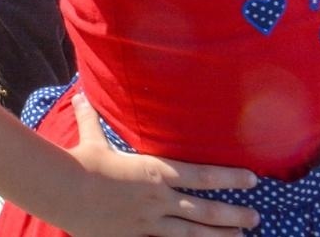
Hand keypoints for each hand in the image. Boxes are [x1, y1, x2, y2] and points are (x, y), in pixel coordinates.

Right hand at [53, 92, 259, 236]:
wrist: (64, 192)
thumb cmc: (81, 163)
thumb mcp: (91, 139)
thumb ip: (92, 120)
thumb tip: (80, 96)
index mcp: (155, 171)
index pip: (202, 175)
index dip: (230, 178)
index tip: (252, 180)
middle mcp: (158, 198)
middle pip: (205, 210)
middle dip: (233, 214)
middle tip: (255, 218)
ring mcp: (149, 222)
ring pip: (192, 233)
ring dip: (218, 236)